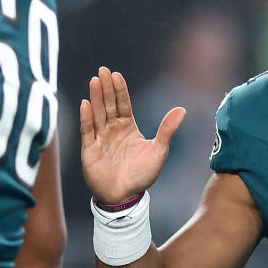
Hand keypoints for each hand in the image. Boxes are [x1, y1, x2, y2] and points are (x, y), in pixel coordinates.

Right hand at [80, 66, 185, 204]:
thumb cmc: (142, 175)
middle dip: (106, 88)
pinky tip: (86, 104)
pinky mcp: (90, 149)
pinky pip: (87, 131)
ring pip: (97, 114)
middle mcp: (113, 130)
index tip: (116, 75)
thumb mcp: (158, 150)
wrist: (125, 196)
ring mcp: (100, 138)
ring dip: (95, 98)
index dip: (120, 90)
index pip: (123, 104)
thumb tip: (182, 109)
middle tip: (102, 70)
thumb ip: (167, 130)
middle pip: (109, 104)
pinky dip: (87, 118)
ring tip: (94, 81)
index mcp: (129, 128)